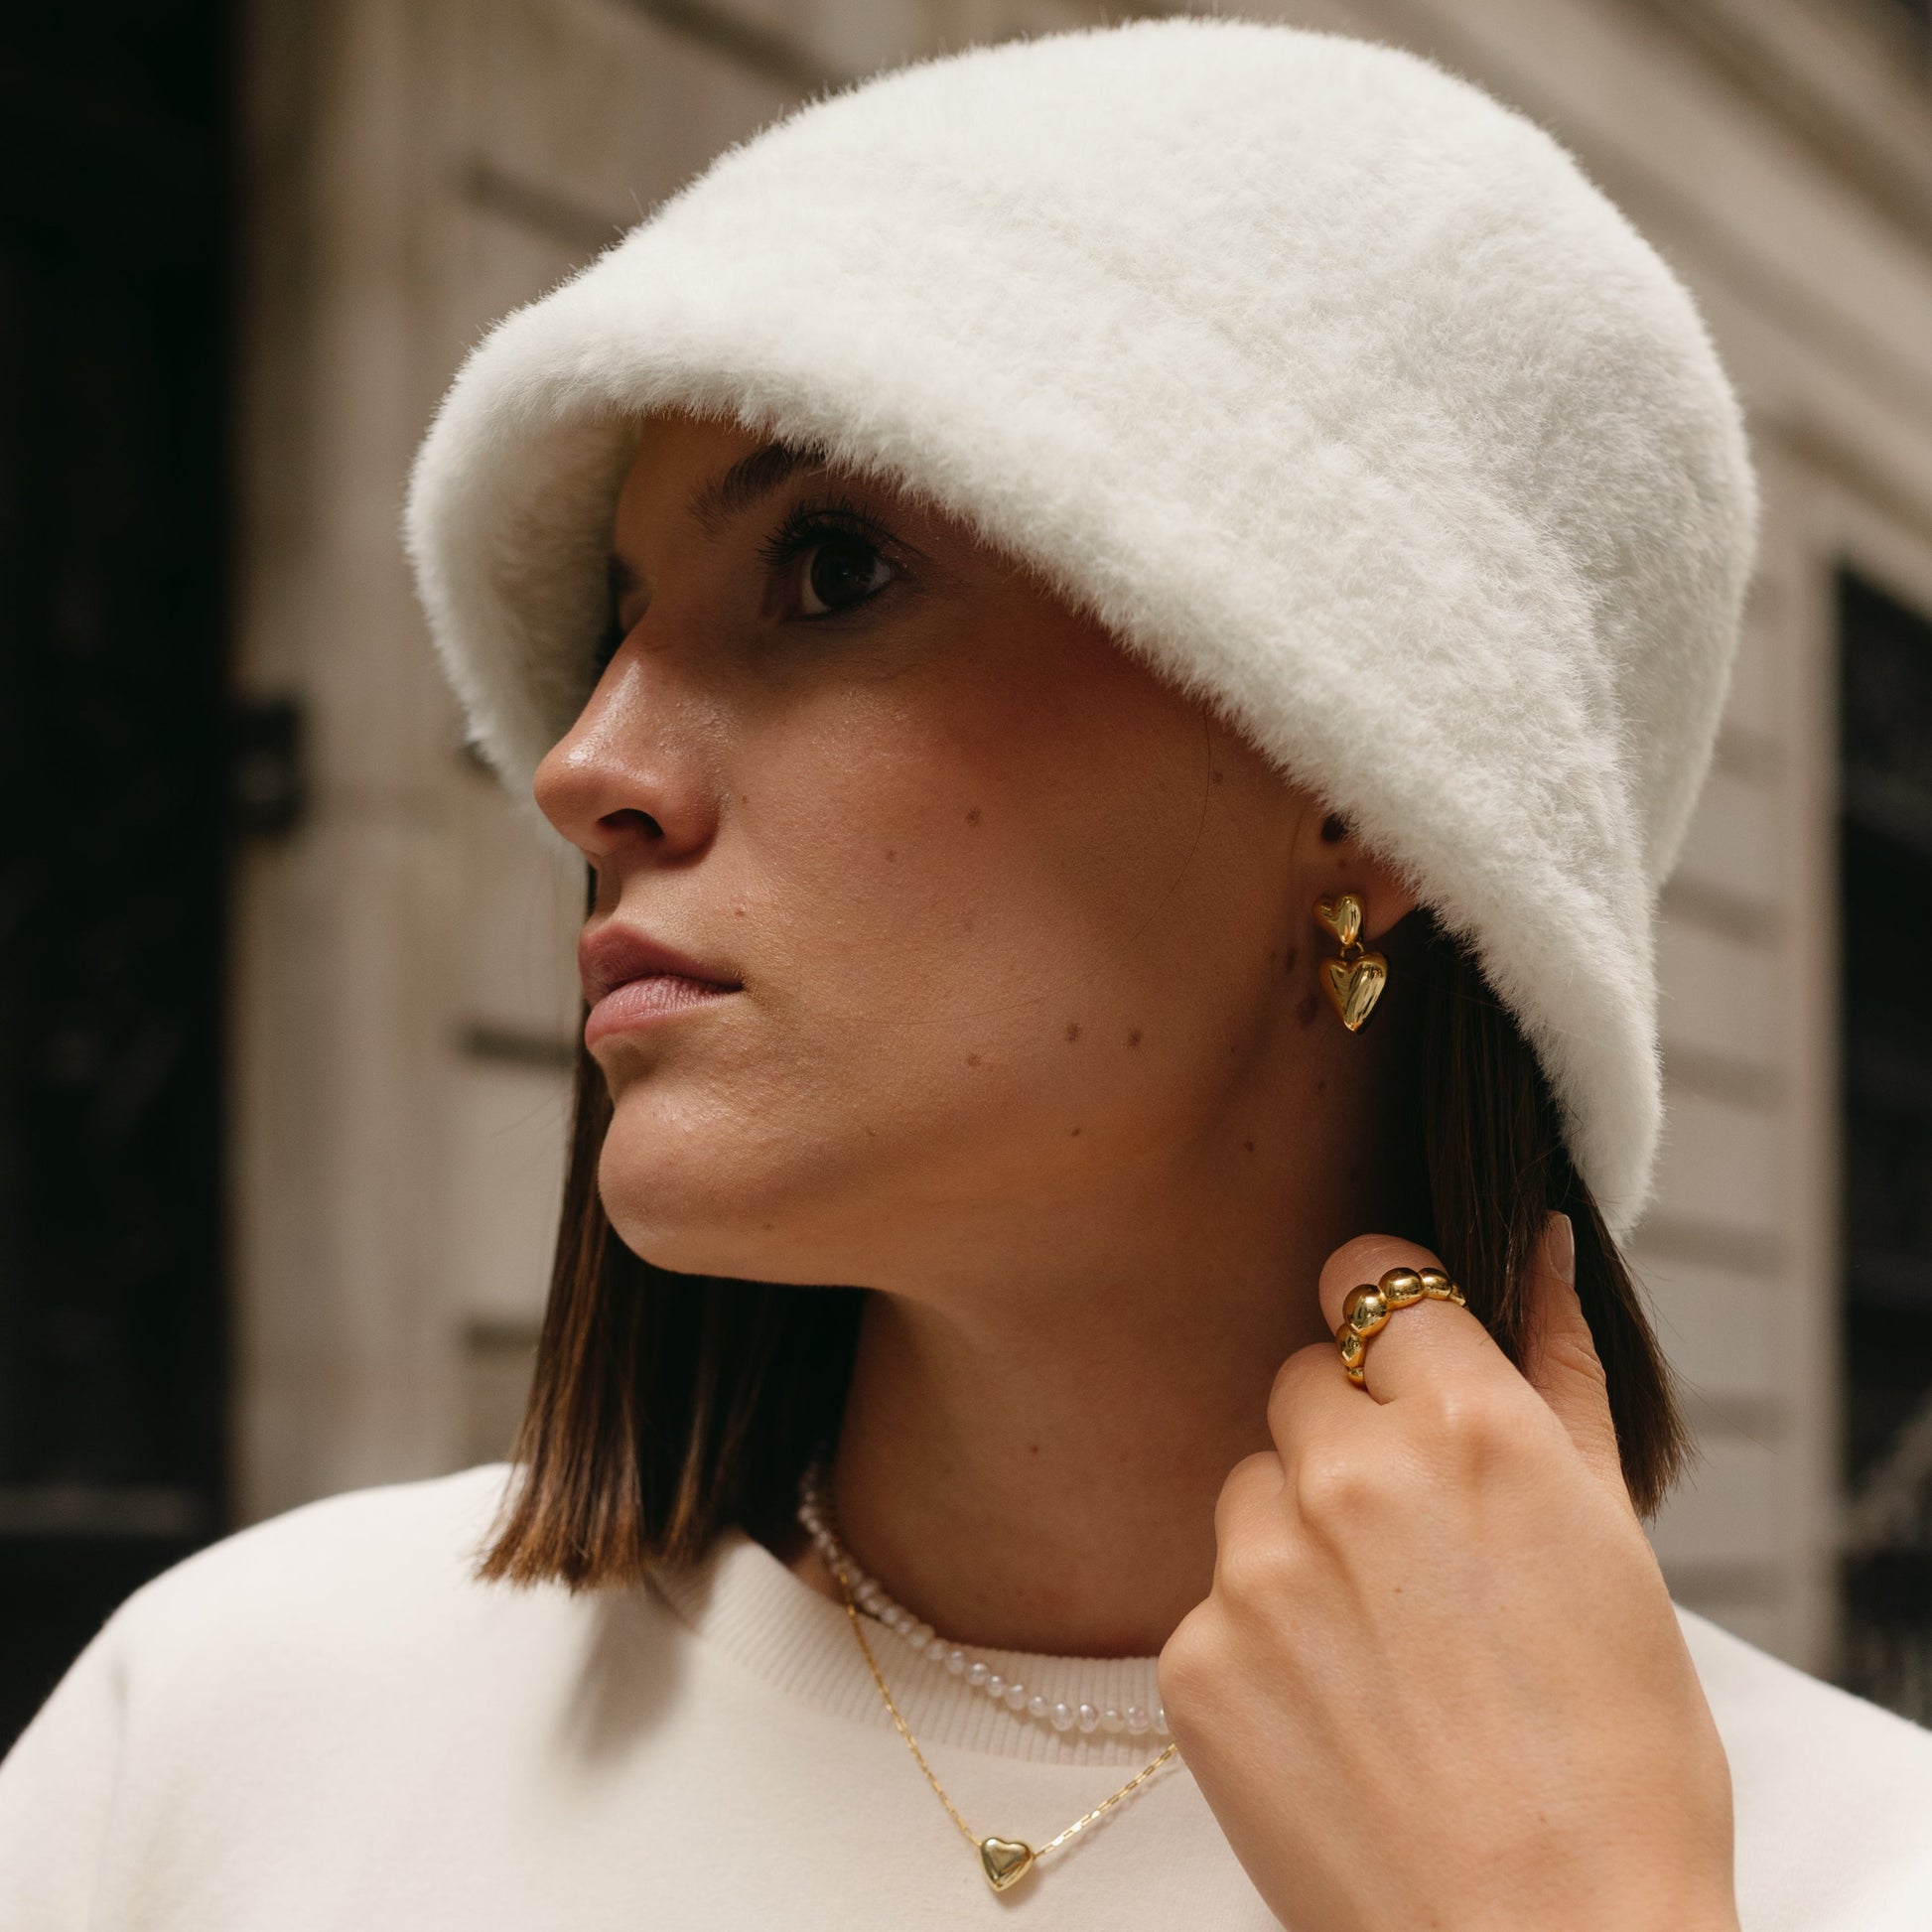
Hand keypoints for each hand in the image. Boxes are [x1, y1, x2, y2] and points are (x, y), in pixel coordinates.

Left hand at [1158, 1220, 1738, 1931]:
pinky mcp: (1196, 1659)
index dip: (1390, 1322)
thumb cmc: (1617, 1768)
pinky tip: (1334, 1715)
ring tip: (1384, 1653)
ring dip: (1298, 1540)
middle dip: (1347, 1440)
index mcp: (1471, 1429)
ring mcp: (1259, 1567)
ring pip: (1252, 1489)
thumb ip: (1561, 1373)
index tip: (1399, 1364)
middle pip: (1303, 1384)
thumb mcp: (1617, 1549)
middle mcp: (1350, 1476)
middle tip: (1415, 1553)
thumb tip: (1540, 1245)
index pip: (1371, 1277)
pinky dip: (1259, 1640)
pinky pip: (1212, 1598)